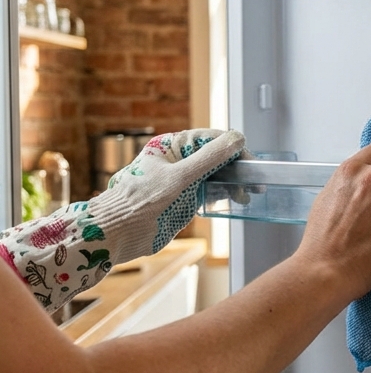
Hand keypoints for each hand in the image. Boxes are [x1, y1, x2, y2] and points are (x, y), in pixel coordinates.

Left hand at [1, 128, 242, 310]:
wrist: (116, 234)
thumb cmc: (140, 204)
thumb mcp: (179, 178)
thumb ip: (209, 158)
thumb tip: (236, 138)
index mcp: (170, 147)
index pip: (209, 139)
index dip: (233, 148)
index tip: (250, 163)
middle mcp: (176, 160)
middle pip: (215, 156)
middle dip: (236, 168)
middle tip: (253, 184)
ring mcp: (179, 179)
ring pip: (214, 174)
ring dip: (232, 183)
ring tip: (244, 196)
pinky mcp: (181, 197)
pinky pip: (208, 189)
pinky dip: (222, 194)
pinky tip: (233, 200)